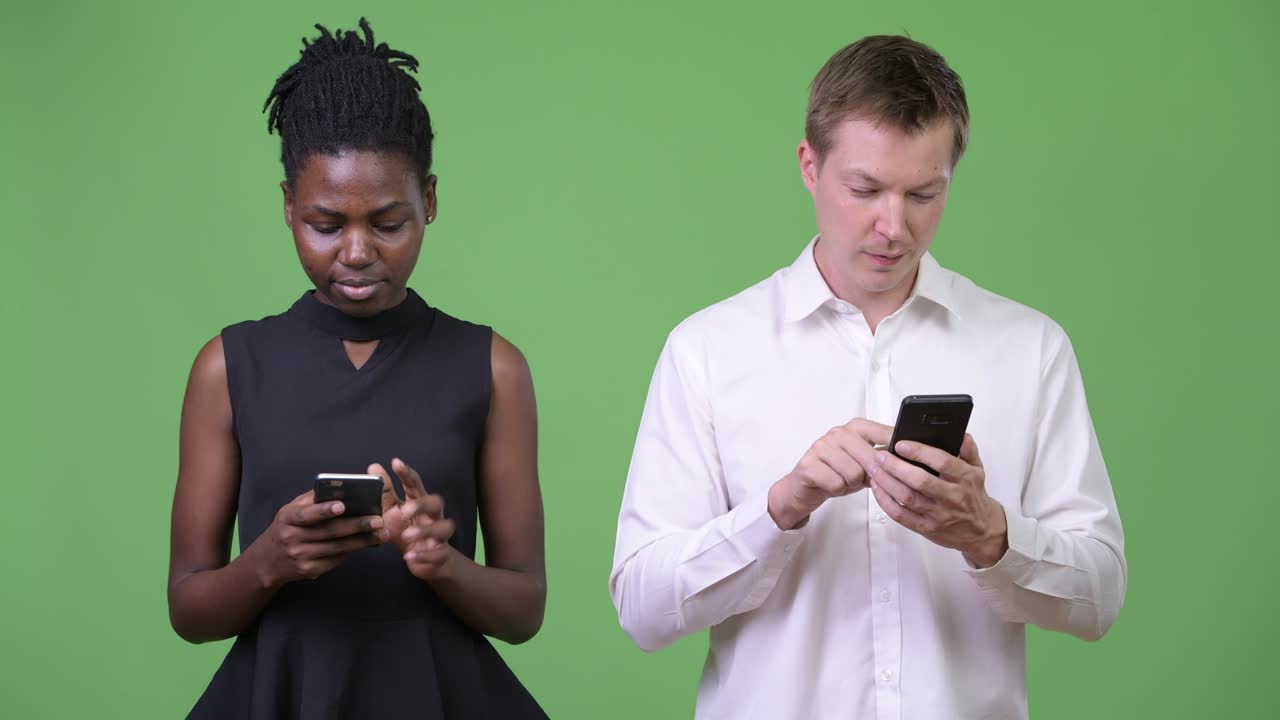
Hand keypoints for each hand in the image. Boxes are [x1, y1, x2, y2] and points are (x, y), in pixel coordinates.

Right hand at [251, 490, 388, 587]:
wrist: (267, 561)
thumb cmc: (286, 527)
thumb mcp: (291, 510)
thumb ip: (313, 499)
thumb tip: (341, 487)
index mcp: (288, 518)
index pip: (306, 514)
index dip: (324, 510)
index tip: (343, 505)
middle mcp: (292, 538)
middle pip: (329, 532)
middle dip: (356, 525)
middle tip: (378, 520)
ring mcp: (300, 556)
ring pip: (336, 548)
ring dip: (361, 541)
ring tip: (381, 534)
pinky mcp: (309, 571)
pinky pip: (335, 560)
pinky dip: (352, 551)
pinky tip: (367, 544)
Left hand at [371, 458, 456, 580]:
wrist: (425, 561)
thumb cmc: (407, 531)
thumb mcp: (391, 511)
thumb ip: (384, 492)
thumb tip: (374, 467)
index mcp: (419, 503)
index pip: (415, 484)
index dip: (407, 474)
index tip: (396, 463)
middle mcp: (432, 516)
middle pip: (436, 502)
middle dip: (422, 504)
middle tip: (405, 510)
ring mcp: (439, 535)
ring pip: (443, 527)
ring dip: (425, 530)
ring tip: (407, 535)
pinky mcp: (441, 553)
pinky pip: (438, 553)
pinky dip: (424, 555)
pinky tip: (409, 556)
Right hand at [768, 419, 892, 529]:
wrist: (805, 487)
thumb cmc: (837, 473)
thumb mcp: (865, 465)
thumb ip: (883, 459)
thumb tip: (907, 461)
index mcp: (854, 428)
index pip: (882, 432)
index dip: (895, 447)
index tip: (903, 457)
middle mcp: (837, 433)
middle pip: (870, 457)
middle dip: (870, 474)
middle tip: (863, 479)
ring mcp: (821, 447)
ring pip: (854, 472)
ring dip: (852, 484)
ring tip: (844, 481)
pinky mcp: (808, 464)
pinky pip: (836, 483)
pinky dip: (838, 489)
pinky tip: (832, 484)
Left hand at [867, 434, 1008, 567]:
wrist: (981, 532)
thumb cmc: (973, 496)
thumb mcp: (977, 470)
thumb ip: (969, 451)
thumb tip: (961, 435)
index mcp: (965, 478)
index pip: (942, 462)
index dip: (920, 452)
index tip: (901, 443)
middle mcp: (952, 497)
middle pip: (920, 481)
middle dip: (896, 467)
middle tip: (880, 455)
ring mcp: (938, 514)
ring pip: (907, 497)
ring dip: (887, 482)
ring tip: (873, 469)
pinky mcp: (926, 528)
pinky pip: (901, 515)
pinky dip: (885, 501)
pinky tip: (877, 489)